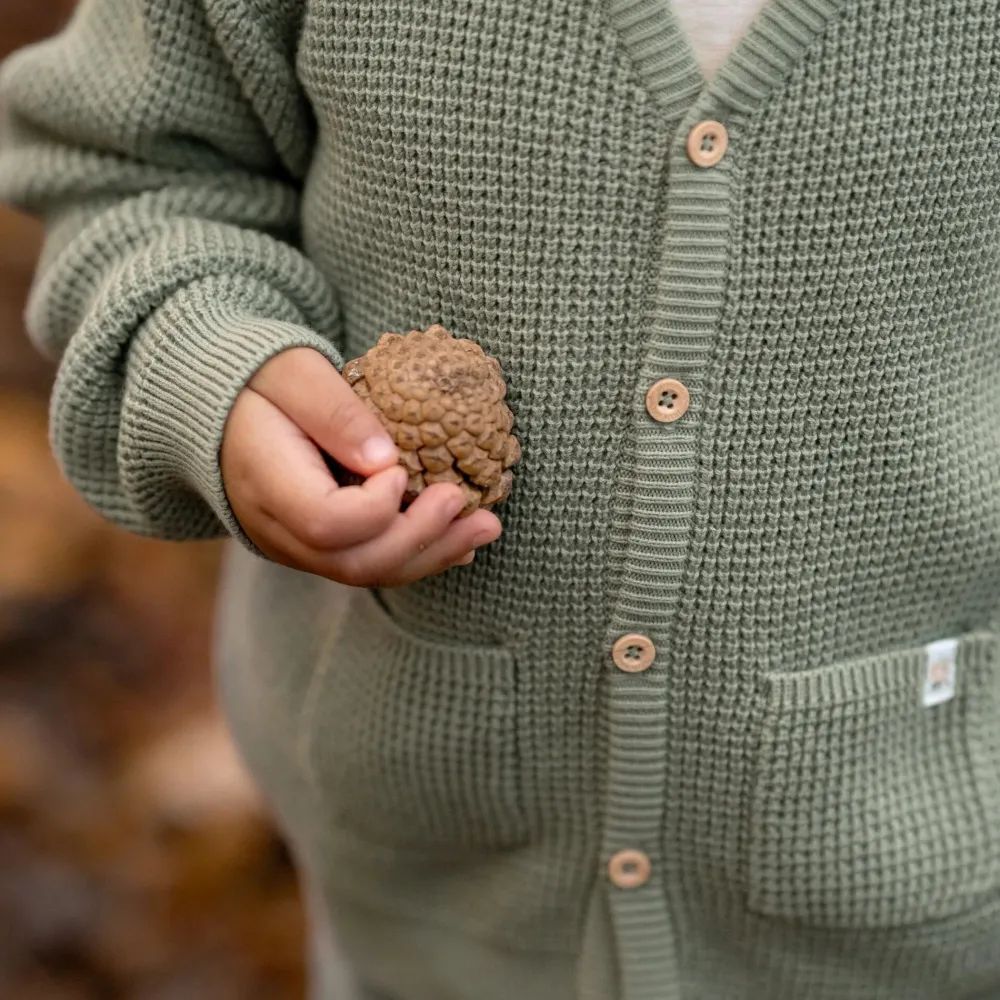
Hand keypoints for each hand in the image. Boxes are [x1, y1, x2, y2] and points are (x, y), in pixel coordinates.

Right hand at [220, 348, 502, 586]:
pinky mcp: (317, 547)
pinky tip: (461, 543)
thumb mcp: (294, 373)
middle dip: (423, 540)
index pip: (326, 523)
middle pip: (354, 562)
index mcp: (265, 482)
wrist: (222, 409)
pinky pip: (367, 563)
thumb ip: (334, 412)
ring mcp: (295, 545)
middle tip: (475, 510)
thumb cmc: (260, 380)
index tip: (400, 468)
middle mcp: (276, 528)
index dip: (375, 506)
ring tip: (487, 528)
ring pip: (366, 572)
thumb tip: (387, 460)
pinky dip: (418, 555)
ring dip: (432, 554)